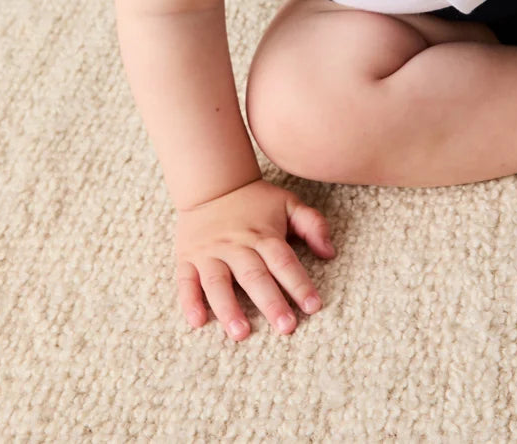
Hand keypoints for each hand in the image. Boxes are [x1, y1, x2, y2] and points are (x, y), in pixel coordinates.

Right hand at [175, 178, 335, 339]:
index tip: (313, 306)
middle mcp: (236, 245)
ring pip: (218, 283)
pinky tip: (197, 321)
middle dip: (271, 302)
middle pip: (254, 276)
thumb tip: (330, 252)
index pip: (283, 261)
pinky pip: (186, 281)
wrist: (212, 184)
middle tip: (286, 327)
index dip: (299, 283)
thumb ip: (312, 224)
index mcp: (263, 234)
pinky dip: (189, 301)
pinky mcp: (187, 259)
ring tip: (241, 333)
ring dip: (229, 308)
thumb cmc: (256, 201)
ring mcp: (209, 253)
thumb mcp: (288, 203)